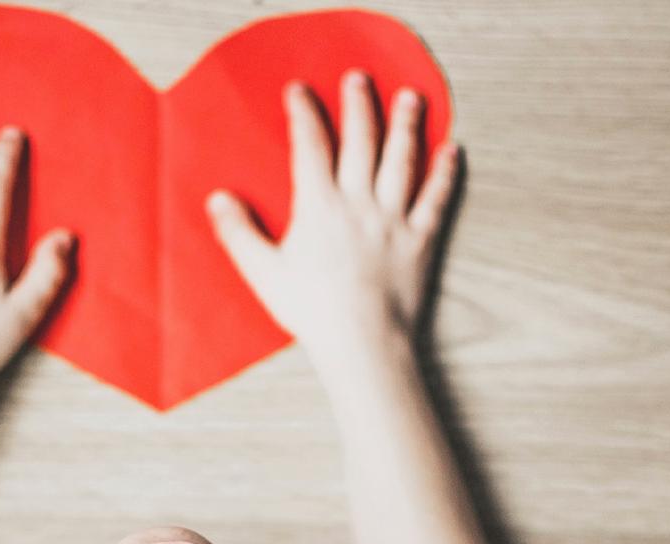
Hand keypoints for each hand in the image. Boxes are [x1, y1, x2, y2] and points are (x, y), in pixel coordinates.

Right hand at [204, 68, 458, 357]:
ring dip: (406, 125)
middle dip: (359, 105)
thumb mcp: (263, 273)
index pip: (310, 147)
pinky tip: (452, 150)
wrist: (362, 340)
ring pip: (402, 160)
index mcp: (319, 207)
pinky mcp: (420, 239)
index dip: (304, 114)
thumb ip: (239, 233)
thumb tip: (218, 198)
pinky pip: (436, 199)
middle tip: (359, 78)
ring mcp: (393, 219)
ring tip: (411, 98)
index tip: (300, 90)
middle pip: (361, 141)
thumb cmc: (310, 310)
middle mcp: (359, 202)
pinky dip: (445, 173)